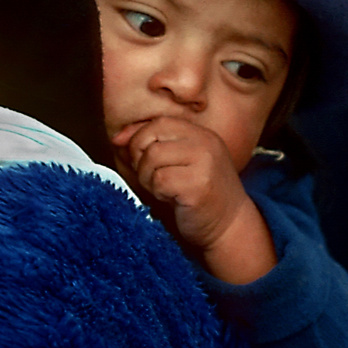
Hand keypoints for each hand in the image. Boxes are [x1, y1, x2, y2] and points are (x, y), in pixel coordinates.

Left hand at [112, 117, 275, 283]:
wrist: (230, 226)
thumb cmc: (198, 194)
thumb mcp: (178, 162)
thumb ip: (151, 144)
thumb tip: (118, 137)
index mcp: (201, 134)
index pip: (158, 122)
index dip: (137, 137)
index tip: (132, 156)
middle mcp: (206, 143)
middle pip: (152, 136)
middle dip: (139, 157)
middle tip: (150, 176)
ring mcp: (205, 163)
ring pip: (152, 157)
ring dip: (148, 177)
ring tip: (163, 189)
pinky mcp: (199, 185)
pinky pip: (160, 180)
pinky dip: (158, 192)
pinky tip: (171, 199)